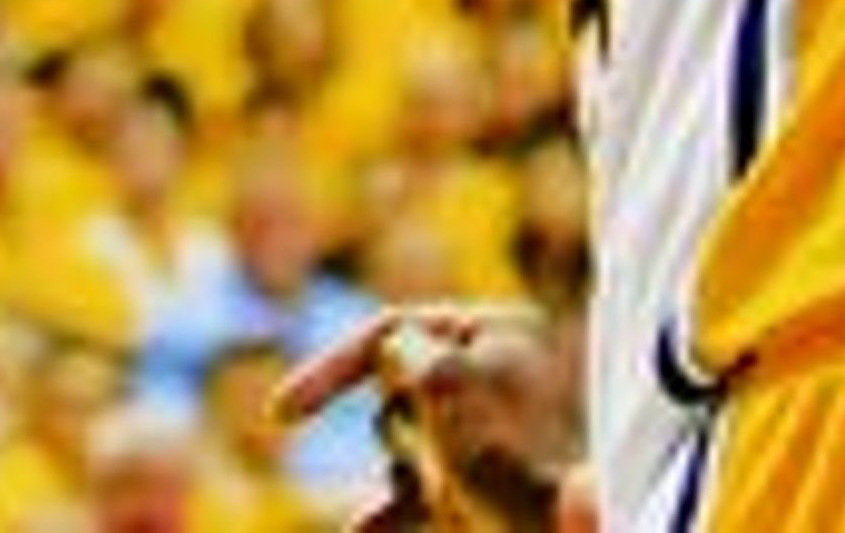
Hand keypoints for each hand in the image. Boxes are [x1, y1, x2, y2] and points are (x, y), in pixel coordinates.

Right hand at [275, 303, 595, 524]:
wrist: (566, 531)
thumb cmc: (515, 455)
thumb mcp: (448, 382)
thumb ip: (403, 352)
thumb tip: (389, 350)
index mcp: (496, 333)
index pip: (391, 332)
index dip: (329, 372)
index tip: (279, 417)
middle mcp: (489, 375)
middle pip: (396, 387)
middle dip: (401, 426)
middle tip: (451, 453)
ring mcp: (480, 434)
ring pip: (400, 441)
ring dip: (404, 468)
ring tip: (454, 493)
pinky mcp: (474, 490)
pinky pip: (411, 493)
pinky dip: (383, 514)